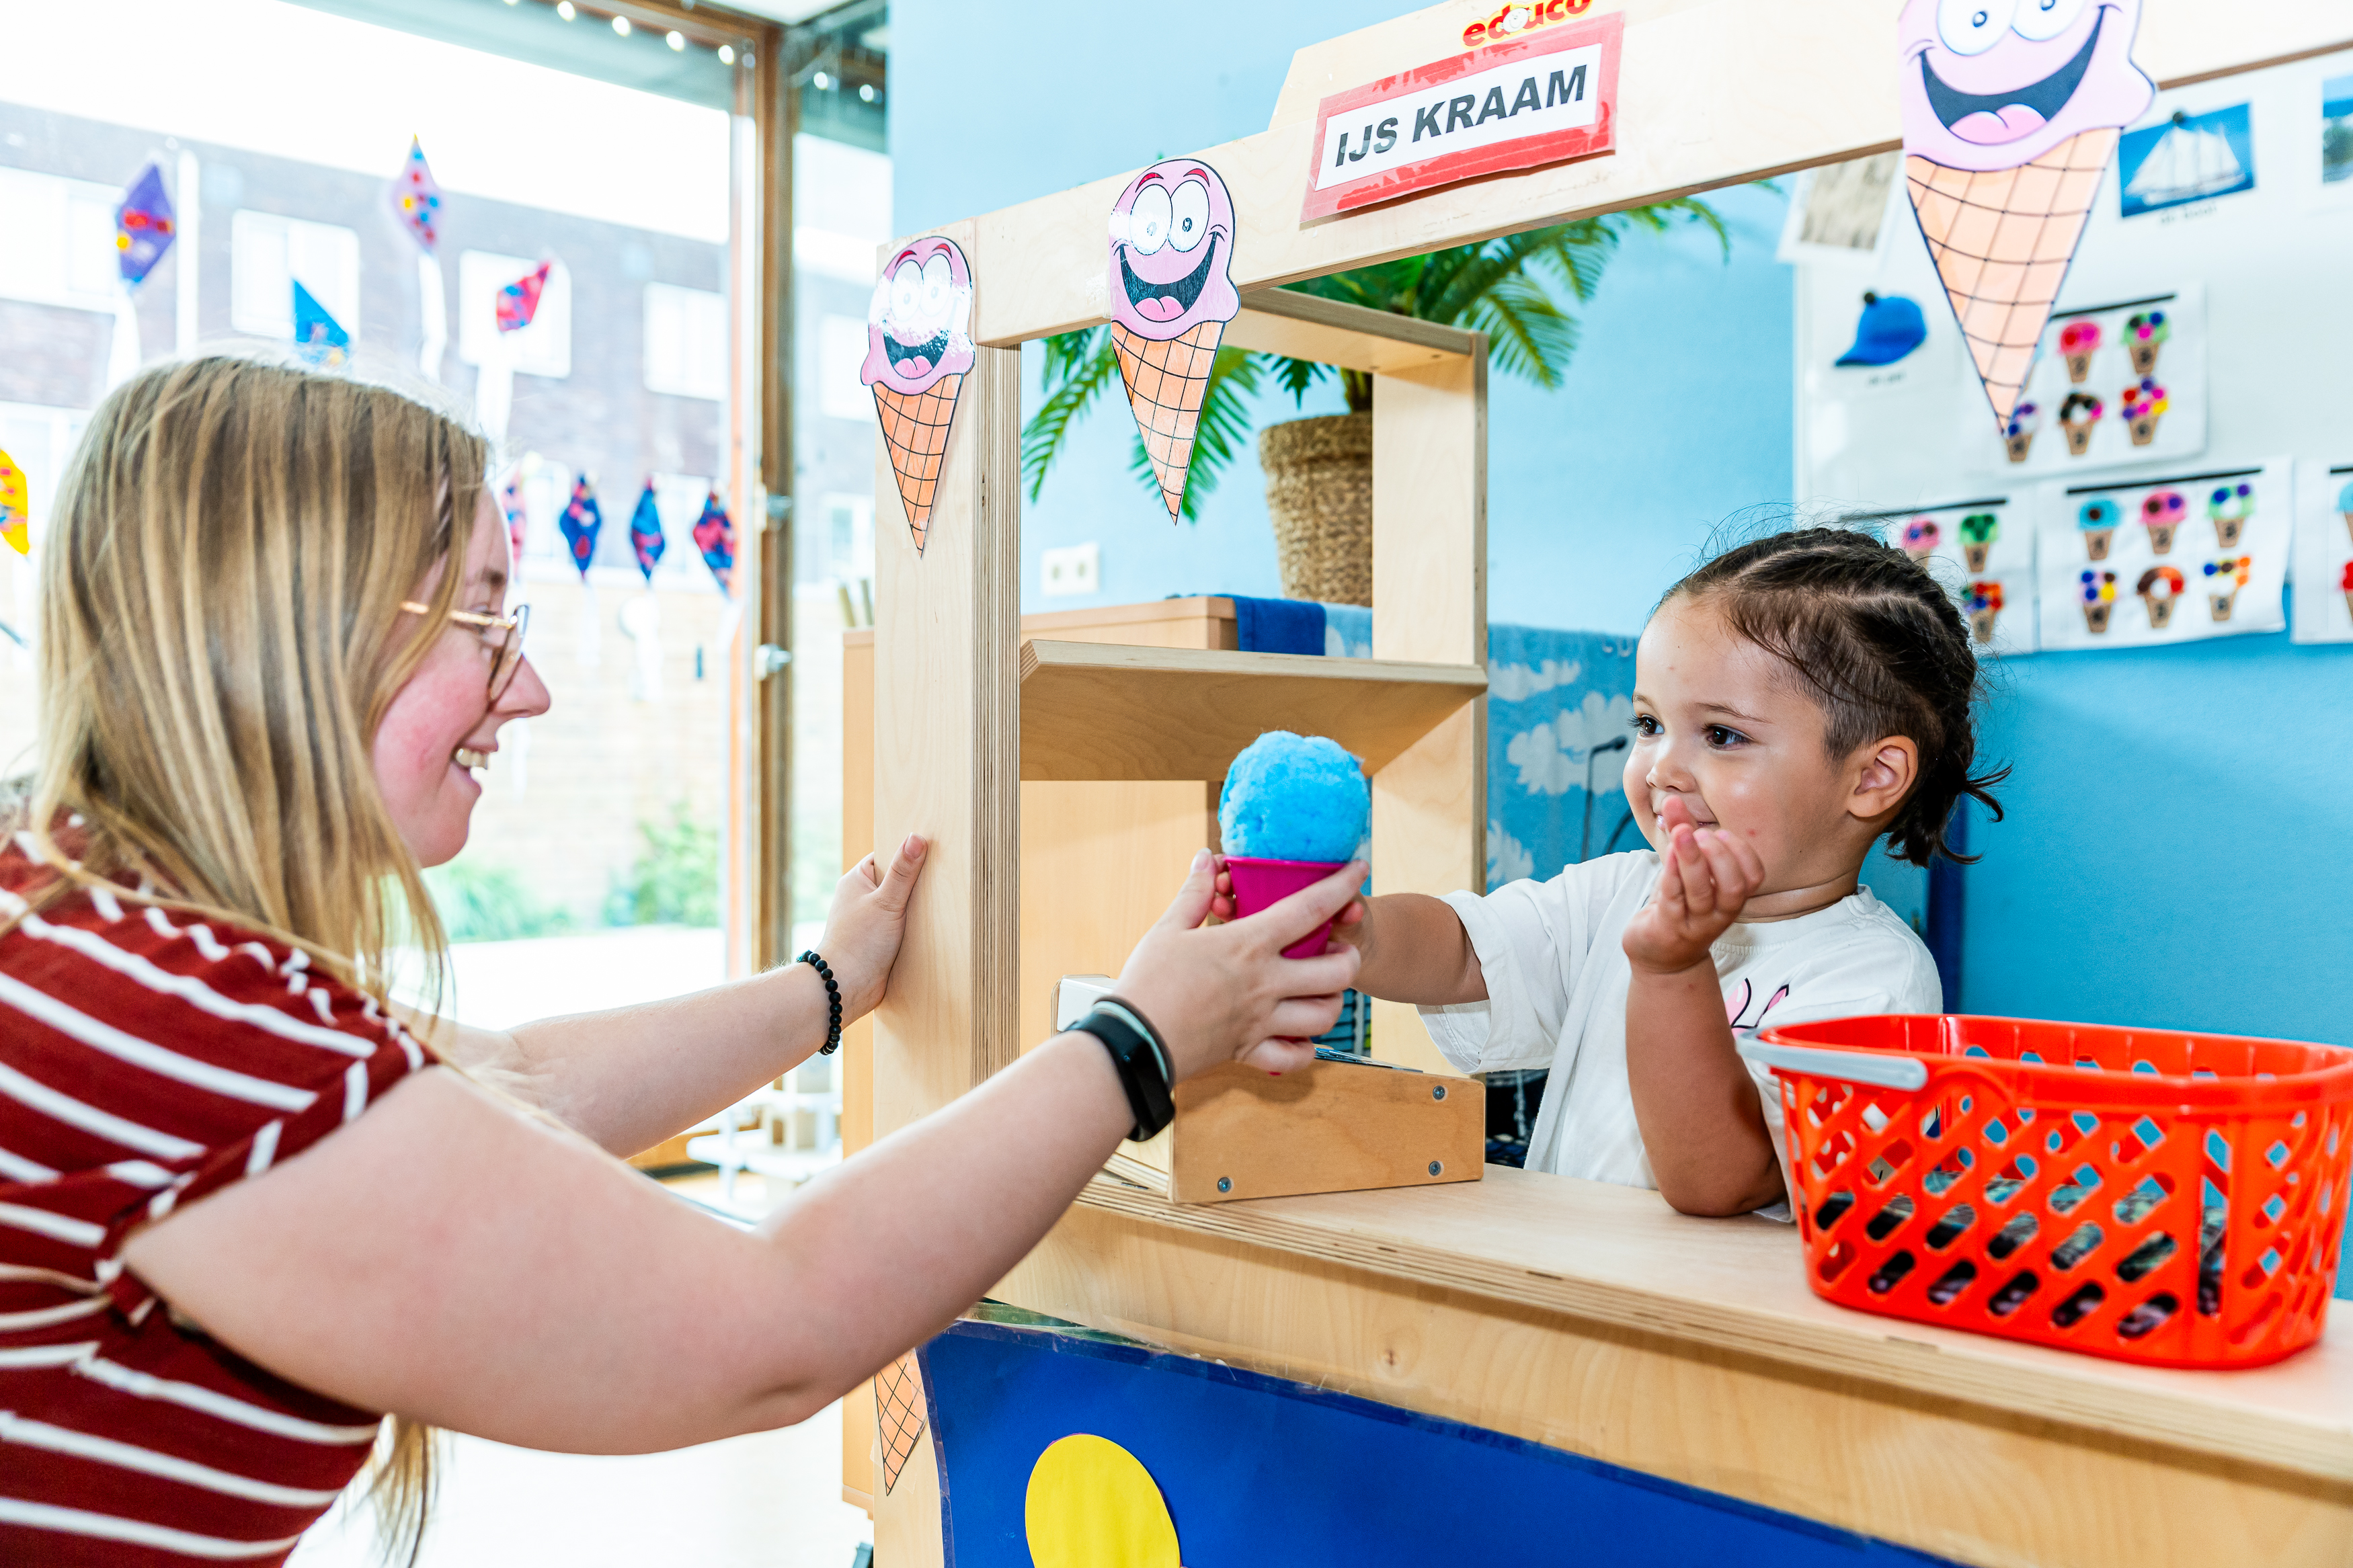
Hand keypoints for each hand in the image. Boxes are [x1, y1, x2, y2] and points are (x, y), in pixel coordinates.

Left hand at [816, 835, 928, 1017]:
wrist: (845, 987)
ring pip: (899, 906)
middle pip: (895, 881)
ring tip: (937, 907)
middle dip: (915, 885)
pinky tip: (928, 930)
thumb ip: (903, 872)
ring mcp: (867, 920)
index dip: (906, 855)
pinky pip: (899, 927)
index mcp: (855, 880)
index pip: (886, 856)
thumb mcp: (886, 902)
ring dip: (915, 910)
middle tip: (940, 881)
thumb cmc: (860, 942)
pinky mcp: (876, 941)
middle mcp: (859, 898)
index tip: (931, 853)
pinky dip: (911, 928)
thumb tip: (916, 838)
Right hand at [1115, 851, 1362, 1077]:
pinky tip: (1299, 1037)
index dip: (1342, 885)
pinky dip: (1305, 1049)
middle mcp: (1265, 983)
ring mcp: (1262, 1020)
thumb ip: (1193, 893)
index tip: (1360, 869)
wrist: (1132, 1042)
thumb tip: (1204, 858)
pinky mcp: (1249, 1051)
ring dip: (1332, 1002)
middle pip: (1337, 971)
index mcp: (1248, 944)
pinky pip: (1295, 1057)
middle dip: (1349, 958)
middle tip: (1339, 950)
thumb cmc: (1147, 982)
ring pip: (1324, 1016)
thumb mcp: (1167, 929)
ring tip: (1322, 991)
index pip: (1311, 907)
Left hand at [1621, 797, 1763, 975]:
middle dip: (1721, 855)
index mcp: (1731, 897)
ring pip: (1702, 893)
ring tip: (1683, 832)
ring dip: (1694, 860)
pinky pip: (1673, 900)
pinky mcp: (1668, 928)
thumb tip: (1672, 801)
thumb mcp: (1682, 868)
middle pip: (1734, 887)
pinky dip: (1672, 874)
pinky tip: (1667, 853)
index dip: (1743, 852)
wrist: (1659, 955)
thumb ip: (1680, 834)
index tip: (1721, 833)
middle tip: (1701, 835)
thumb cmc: (1677, 904)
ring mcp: (1694, 923)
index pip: (1754, 876)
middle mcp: (1719, 913)